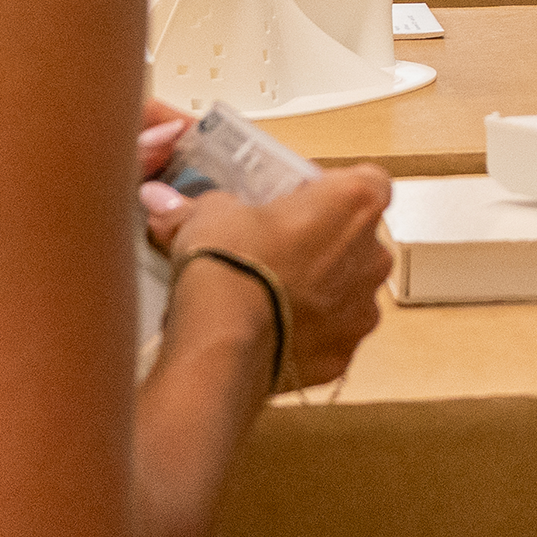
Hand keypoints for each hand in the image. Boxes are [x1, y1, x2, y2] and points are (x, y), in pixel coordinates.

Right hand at [151, 168, 394, 396]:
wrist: (223, 341)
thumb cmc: (230, 262)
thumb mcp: (210, 214)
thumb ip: (203, 204)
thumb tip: (163, 201)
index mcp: (355, 202)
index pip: (366, 182)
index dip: (334, 190)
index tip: (301, 200)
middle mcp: (372, 255)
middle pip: (360, 239)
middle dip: (328, 242)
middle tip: (281, 247)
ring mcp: (363, 309)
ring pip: (350, 291)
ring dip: (322, 290)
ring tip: (273, 293)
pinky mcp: (345, 354)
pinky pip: (331, 336)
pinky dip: (310, 334)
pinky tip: (274, 330)